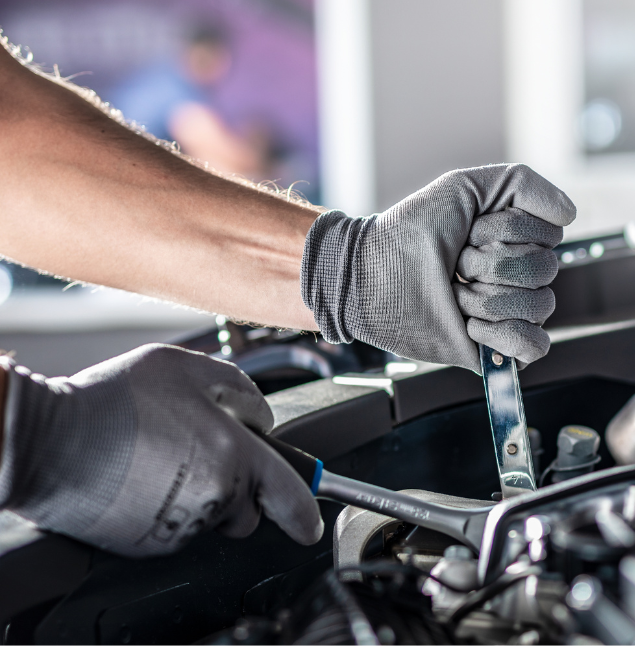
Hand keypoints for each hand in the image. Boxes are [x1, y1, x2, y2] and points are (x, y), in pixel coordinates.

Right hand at [0, 345, 322, 556]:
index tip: (309, 524)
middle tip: (200, 454)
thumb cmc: (115, 401)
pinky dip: (168, 509)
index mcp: (234, 455)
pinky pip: (176, 528)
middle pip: (248, 509)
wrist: (47, 441)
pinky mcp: (149, 543)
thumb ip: (238, 388)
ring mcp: (180, 525)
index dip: (305, 511)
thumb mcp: (187, 368)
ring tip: (161, 460)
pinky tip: (142, 479)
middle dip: (239, 489)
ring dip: (201, 495)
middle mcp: (214, 497)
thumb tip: (260, 414)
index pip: (289, 494)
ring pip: (211, 518)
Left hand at [301, 164, 575, 371]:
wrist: (370, 275)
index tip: (470, 231)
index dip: (507, 230)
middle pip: (545, 270)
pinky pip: (535, 346)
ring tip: (456, 295)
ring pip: (540, 306)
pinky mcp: (499, 349)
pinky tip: (471, 326)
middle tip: (456, 265)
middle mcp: (519, 275)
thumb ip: (522, 184)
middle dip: (491, 265)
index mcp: (518, 239)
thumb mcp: (463, 187)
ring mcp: (510, 312)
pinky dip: (503, 335)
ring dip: (488, 299)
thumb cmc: (410, 232)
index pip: (549, 234)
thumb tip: (569, 213)